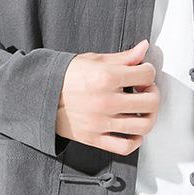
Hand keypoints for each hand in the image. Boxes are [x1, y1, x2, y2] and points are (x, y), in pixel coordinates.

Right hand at [56, 39, 159, 155]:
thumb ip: (123, 57)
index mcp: (106, 77)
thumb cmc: (66, 76)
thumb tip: (144, 48)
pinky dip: (135, 140)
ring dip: (149, 117)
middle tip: (146, 91)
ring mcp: (101, 122)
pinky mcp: (94, 138)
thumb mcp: (94, 60)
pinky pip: (125, 146)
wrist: (40, 95)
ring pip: (143, 126)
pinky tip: (133, 130)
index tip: (143, 73)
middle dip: (153, 94)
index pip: (146, 75)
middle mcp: (106, 101)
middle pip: (151, 102)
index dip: (149, 72)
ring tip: (142, 110)